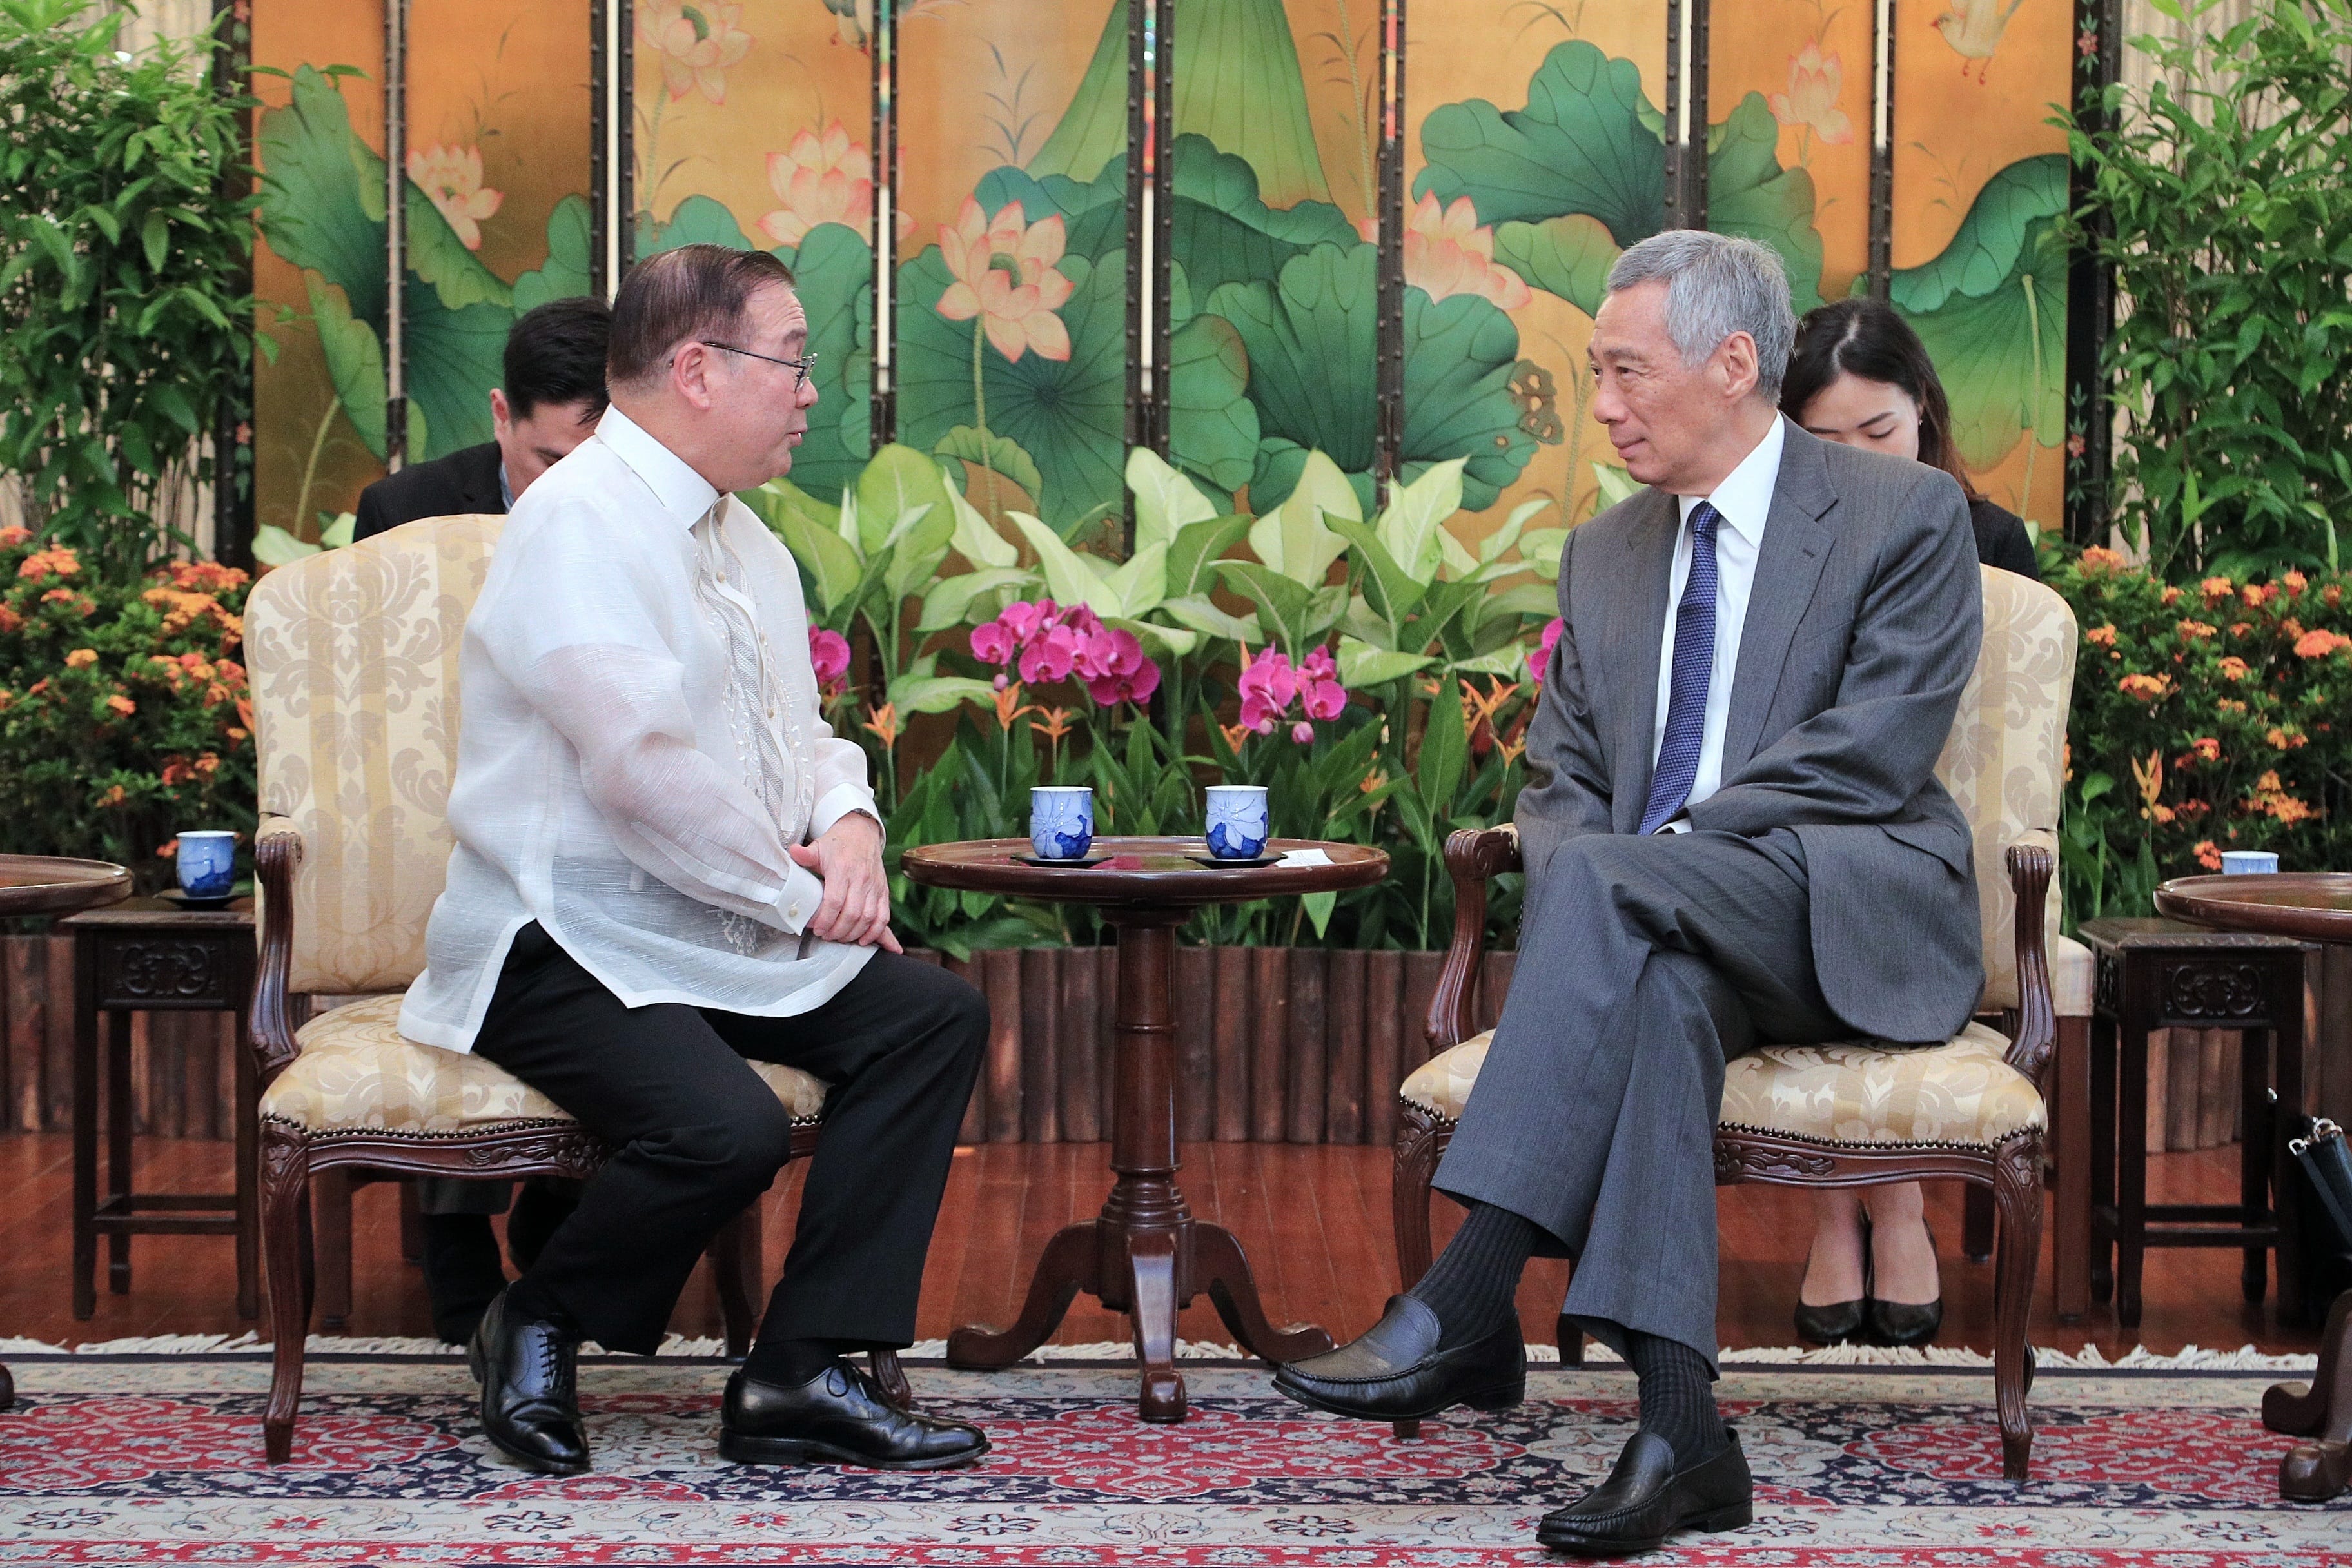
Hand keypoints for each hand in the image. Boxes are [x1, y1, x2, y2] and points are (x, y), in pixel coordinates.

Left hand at [786, 812, 901, 952]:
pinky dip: (875, 931)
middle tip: (825, 936)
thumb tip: (791, 852)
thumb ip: (805, 854)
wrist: (862, 833)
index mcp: (842, 869)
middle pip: (852, 914)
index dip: (825, 919)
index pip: (835, 901)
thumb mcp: (818, 846)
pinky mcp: (883, 891)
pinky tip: (863, 939)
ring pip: (868, 918)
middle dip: (837, 931)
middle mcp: (861, 879)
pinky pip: (883, 916)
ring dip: (853, 933)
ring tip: (840, 938)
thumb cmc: (837, 843)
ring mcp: (874, 886)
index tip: (816, 928)